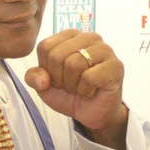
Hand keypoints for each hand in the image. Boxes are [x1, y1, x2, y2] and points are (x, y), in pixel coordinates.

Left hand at [24, 29, 126, 148]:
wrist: (92, 113)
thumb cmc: (70, 94)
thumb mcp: (43, 86)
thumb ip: (33, 77)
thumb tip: (42, 78)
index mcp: (69, 36)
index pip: (45, 47)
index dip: (47, 69)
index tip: (58, 77)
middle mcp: (88, 38)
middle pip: (58, 55)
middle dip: (59, 78)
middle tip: (70, 85)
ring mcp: (104, 50)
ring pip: (74, 64)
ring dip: (73, 85)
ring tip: (81, 87)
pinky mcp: (116, 65)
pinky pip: (90, 77)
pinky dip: (86, 91)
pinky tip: (92, 90)